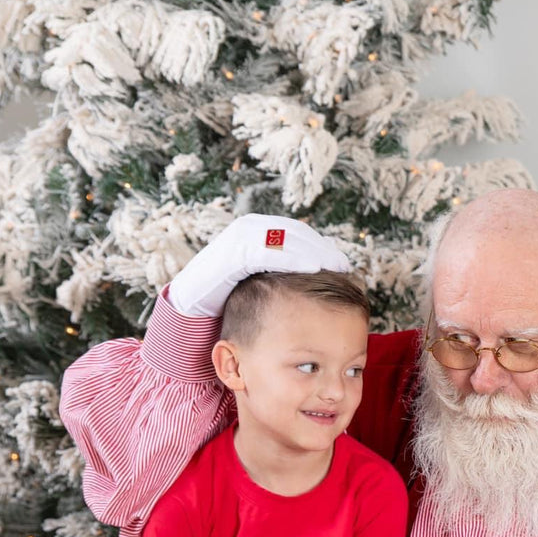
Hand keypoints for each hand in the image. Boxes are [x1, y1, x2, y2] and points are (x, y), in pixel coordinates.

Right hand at [168, 213, 351, 317]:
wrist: (194, 309)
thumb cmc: (231, 297)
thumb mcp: (262, 282)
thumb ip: (282, 273)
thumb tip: (319, 275)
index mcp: (259, 230)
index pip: (298, 233)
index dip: (321, 246)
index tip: (343, 263)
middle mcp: (250, 228)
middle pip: (295, 233)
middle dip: (321, 247)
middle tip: (343, 265)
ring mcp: (239, 236)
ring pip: (283, 238)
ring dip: (311, 250)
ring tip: (332, 266)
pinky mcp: (231, 250)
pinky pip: (266, 251)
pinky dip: (290, 257)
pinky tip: (312, 268)